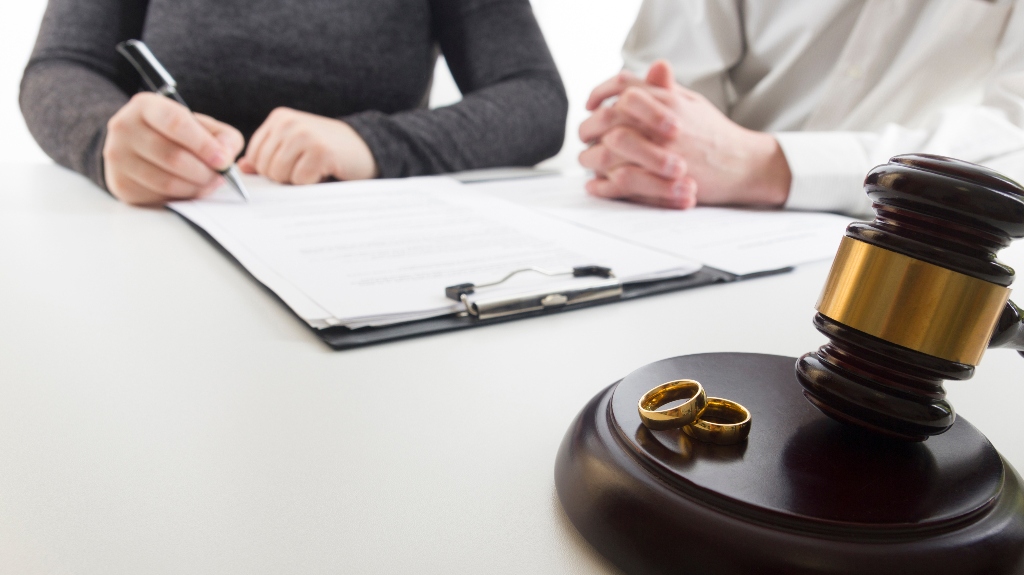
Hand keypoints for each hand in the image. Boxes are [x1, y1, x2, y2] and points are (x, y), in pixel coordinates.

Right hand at [103, 92, 243, 205]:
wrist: (137, 146)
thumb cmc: (175, 134)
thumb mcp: (201, 126)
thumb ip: (223, 137)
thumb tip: (226, 157)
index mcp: (145, 106)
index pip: (176, 123)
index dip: (204, 145)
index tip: (223, 161)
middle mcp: (124, 128)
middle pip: (172, 157)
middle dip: (204, 172)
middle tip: (220, 176)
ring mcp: (118, 157)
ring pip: (166, 182)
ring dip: (195, 187)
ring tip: (208, 183)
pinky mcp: (121, 184)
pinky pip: (158, 197)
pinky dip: (181, 197)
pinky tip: (189, 188)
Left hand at [239, 107, 377, 184]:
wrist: (366, 147)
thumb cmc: (327, 150)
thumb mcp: (294, 147)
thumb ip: (267, 155)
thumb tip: (241, 169)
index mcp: (279, 119)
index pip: (254, 156)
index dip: (268, 170)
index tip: (290, 167)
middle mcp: (289, 123)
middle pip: (265, 167)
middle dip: (283, 177)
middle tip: (304, 169)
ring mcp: (304, 136)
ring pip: (279, 175)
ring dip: (297, 180)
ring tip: (313, 169)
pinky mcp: (320, 151)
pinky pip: (300, 180)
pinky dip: (311, 183)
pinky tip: (324, 172)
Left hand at [578, 61, 790, 208]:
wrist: (743, 165)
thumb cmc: (716, 134)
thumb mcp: (693, 103)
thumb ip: (668, 88)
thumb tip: (651, 67)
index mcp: (669, 99)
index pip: (624, 86)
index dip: (602, 92)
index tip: (592, 104)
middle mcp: (662, 121)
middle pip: (609, 116)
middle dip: (590, 126)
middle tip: (585, 135)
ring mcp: (661, 150)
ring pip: (610, 148)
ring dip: (592, 155)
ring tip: (588, 160)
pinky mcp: (662, 179)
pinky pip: (621, 179)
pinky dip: (603, 184)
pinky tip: (594, 184)